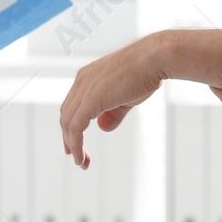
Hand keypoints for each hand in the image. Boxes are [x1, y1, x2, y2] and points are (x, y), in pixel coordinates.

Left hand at [59, 38, 166, 168]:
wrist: (155, 58)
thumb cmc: (146, 73)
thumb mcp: (126, 97)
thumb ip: (112, 113)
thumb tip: (102, 128)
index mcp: (87, 77)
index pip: (72, 105)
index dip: (70, 126)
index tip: (73, 144)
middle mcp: (81, 81)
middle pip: (66, 115)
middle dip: (69, 138)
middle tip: (77, 158)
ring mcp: (84, 89)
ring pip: (68, 123)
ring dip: (73, 146)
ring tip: (82, 163)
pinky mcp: (91, 99)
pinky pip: (75, 127)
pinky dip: (76, 145)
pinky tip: (81, 157)